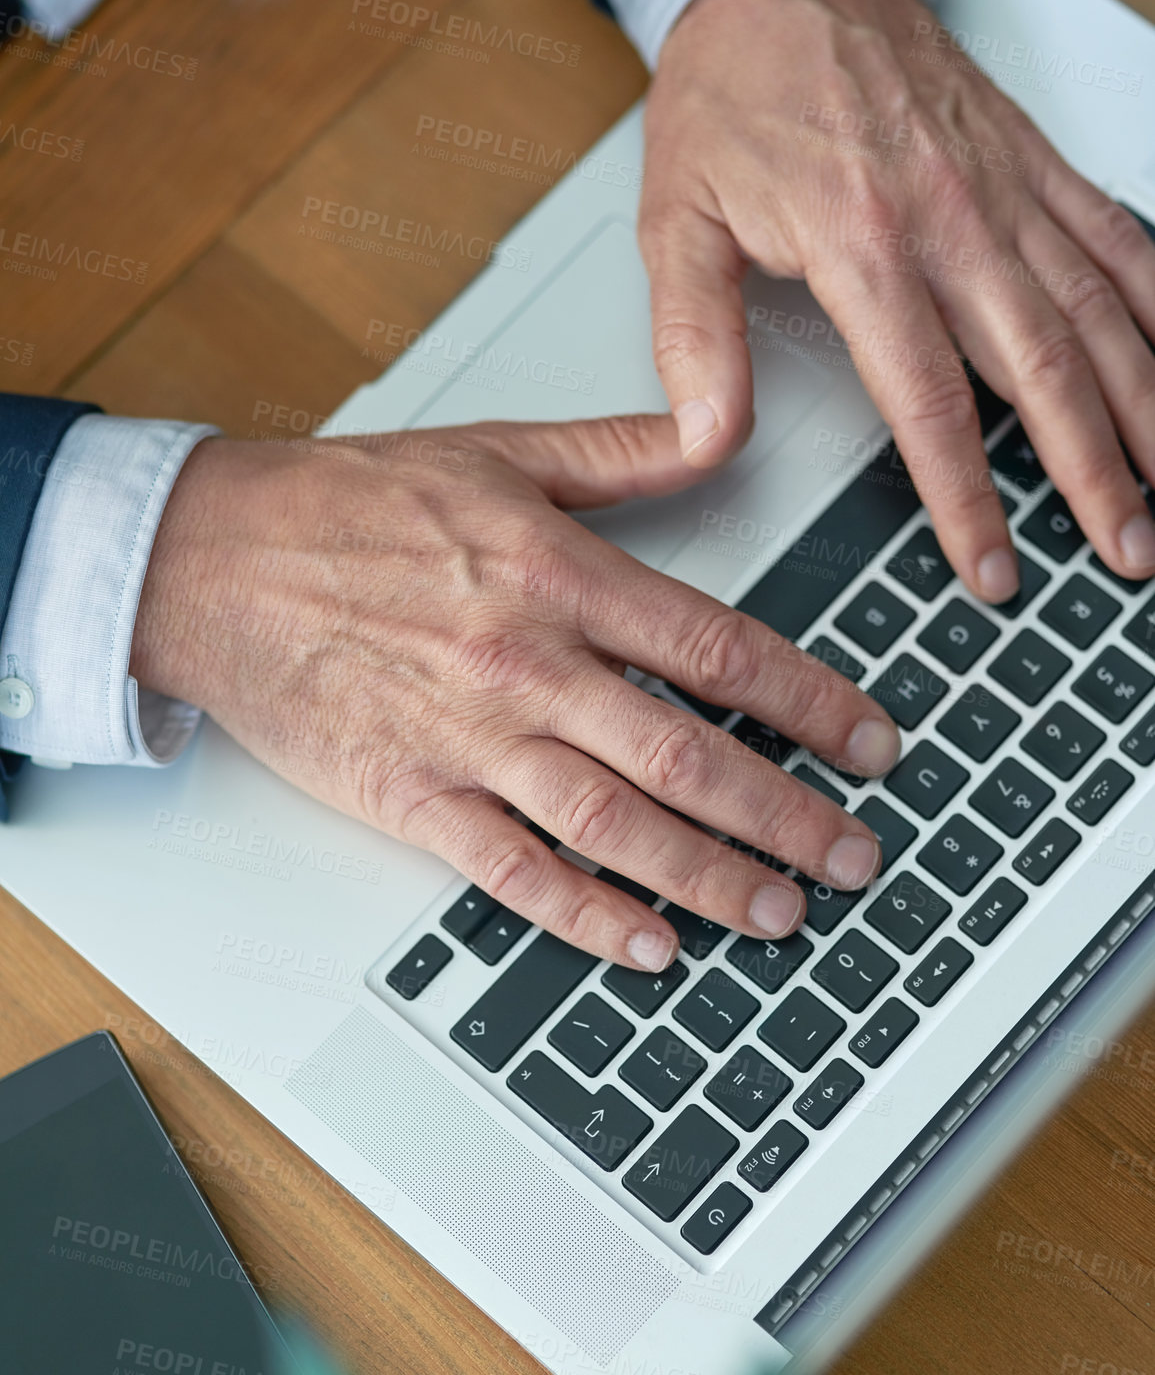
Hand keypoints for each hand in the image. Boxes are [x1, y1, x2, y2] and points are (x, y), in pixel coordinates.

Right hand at [130, 416, 899, 969]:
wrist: (208, 560)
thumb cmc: (345, 505)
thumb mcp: (495, 448)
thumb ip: (622, 450)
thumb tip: (720, 428)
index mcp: (557, 573)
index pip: (718, 648)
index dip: (811, 702)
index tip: (871, 740)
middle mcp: (526, 663)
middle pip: (688, 756)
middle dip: (789, 814)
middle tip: (857, 855)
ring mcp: (468, 739)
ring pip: (617, 825)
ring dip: (713, 878)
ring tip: (784, 911)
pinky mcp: (409, 797)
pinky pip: (514, 871)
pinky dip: (588, 914)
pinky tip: (651, 946)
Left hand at [640, 0, 1154, 600]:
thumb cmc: (730, 89)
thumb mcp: (674, 219)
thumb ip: (692, 337)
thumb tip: (704, 440)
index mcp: (862, 243)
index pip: (930, 402)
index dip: (967, 500)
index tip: (993, 566)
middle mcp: (952, 217)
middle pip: (1045, 370)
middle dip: (1093, 475)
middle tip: (1125, 552)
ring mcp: (1006, 186)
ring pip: (1100, 311)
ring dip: (1142, 405)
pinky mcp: (1032, 158)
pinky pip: (1117, 233)